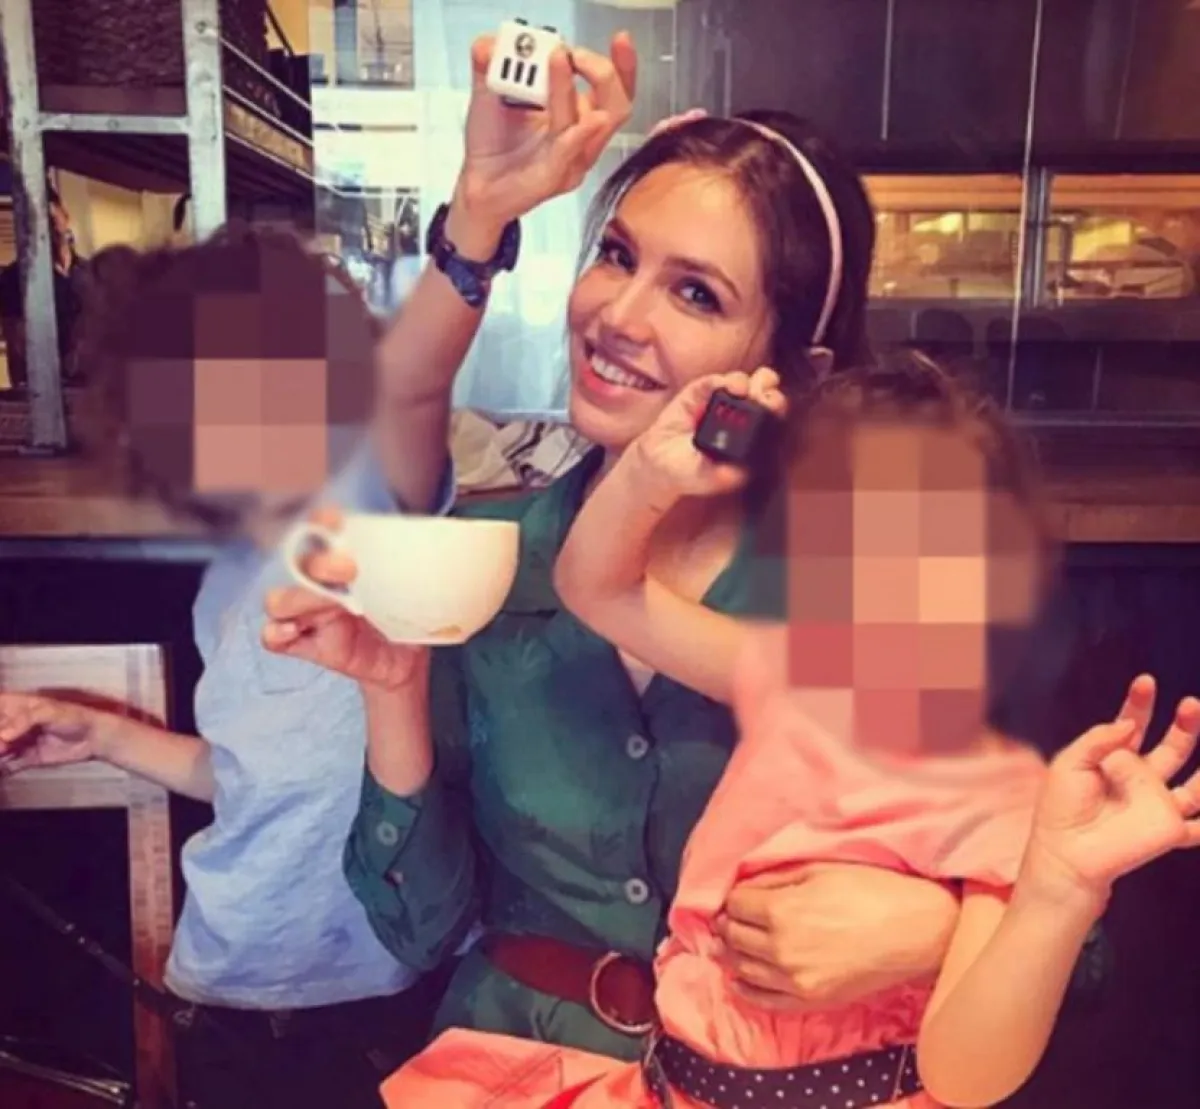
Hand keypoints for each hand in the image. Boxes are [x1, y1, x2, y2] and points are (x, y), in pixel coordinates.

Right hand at [0, 693, 104, 771]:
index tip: (1, 731)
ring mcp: (17, 742)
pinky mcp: (24, 759)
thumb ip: (24, 720)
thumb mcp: (49, 712)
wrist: (93, 738)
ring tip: (6, 754)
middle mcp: (12, 724)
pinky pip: (8, 766)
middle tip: (4, 746)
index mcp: (16, 705)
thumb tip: (3, 736)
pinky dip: (3, 769)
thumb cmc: (73, 717)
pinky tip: (5, 769)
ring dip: (0, 754)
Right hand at [263, 508, 427, 692]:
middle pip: (300, 563)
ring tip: (329, 606)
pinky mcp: (308, 643)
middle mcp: (323, 583)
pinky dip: (276, 633)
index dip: (321, 521)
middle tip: (351, 568)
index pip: (322, 530)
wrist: (408, 663)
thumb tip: (461, 550)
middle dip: (320, 562)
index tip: (335, 521)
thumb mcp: (420, 590)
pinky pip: (274, 637)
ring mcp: (311, 614)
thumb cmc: (409, 617)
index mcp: (346, 559)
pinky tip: (293, 632)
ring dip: (298, 598)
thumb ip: (423, 569)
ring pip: (280, 599)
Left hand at [456, 33, 636, 227]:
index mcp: (579, 114)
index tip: (618, 39)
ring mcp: (571, 161)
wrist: (476, 185)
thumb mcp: (492, 92)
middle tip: (573, 53)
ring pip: (591, 124)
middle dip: (603, 72)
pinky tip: (585, 119)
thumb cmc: (494, 143)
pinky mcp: (553, 178)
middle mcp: (583, 138)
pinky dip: (578, 135)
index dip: (623, 63)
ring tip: (558, 59)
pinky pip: (569, 154)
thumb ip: (492, 63)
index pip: (616, 87)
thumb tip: (490, 44)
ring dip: (575, 88)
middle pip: (618, 104)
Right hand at [631, 368, 787, 498]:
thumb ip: (721, 478)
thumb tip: (738, 474)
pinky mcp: (696, 394)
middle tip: (763, 394)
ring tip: (741, 390)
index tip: (774, 407)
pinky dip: (718, 382)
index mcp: (748, 433)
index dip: (775, 407)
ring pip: (739, 382)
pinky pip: (711, 382)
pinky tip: (721, 386)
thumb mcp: (707, 480)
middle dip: (767, 387)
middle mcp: (737, 414)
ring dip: (744, 383)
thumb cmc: (689, 472)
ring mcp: (717, 402)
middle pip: (761, 391)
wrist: (657, 465)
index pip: (769, 415)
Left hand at [716, 861, 958, 1009]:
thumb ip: (775, 880)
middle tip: (726, 919)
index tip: (735, 897)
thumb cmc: (871, 890)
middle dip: (727, 925)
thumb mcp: (818, 871)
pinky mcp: (812, 1001)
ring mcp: (795, 980)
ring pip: (743, 969)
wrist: (917, 931)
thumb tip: (743, 887)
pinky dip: (746, 989)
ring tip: (728, 944)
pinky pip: (765, 1000)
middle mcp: (781, 949)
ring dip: (731, 954)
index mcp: (781, 911)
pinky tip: (739, 980)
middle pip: (734, 937)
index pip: (734, 906)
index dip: (732, 899)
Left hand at [1023, 675, 1199, 907]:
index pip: (1133, 725)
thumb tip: (1128, 724)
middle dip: (1184, 725)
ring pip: (1196, 783)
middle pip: (1172, 747)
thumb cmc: (1061, 808)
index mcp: (1115, 759)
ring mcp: (1158, 803)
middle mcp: (1142, 778)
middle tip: (1192, 704)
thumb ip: (1098, 740)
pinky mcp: (1170, 828)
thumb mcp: (1070, 763)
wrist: (1066, 853)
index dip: (1140, 704)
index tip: (1146, 682)